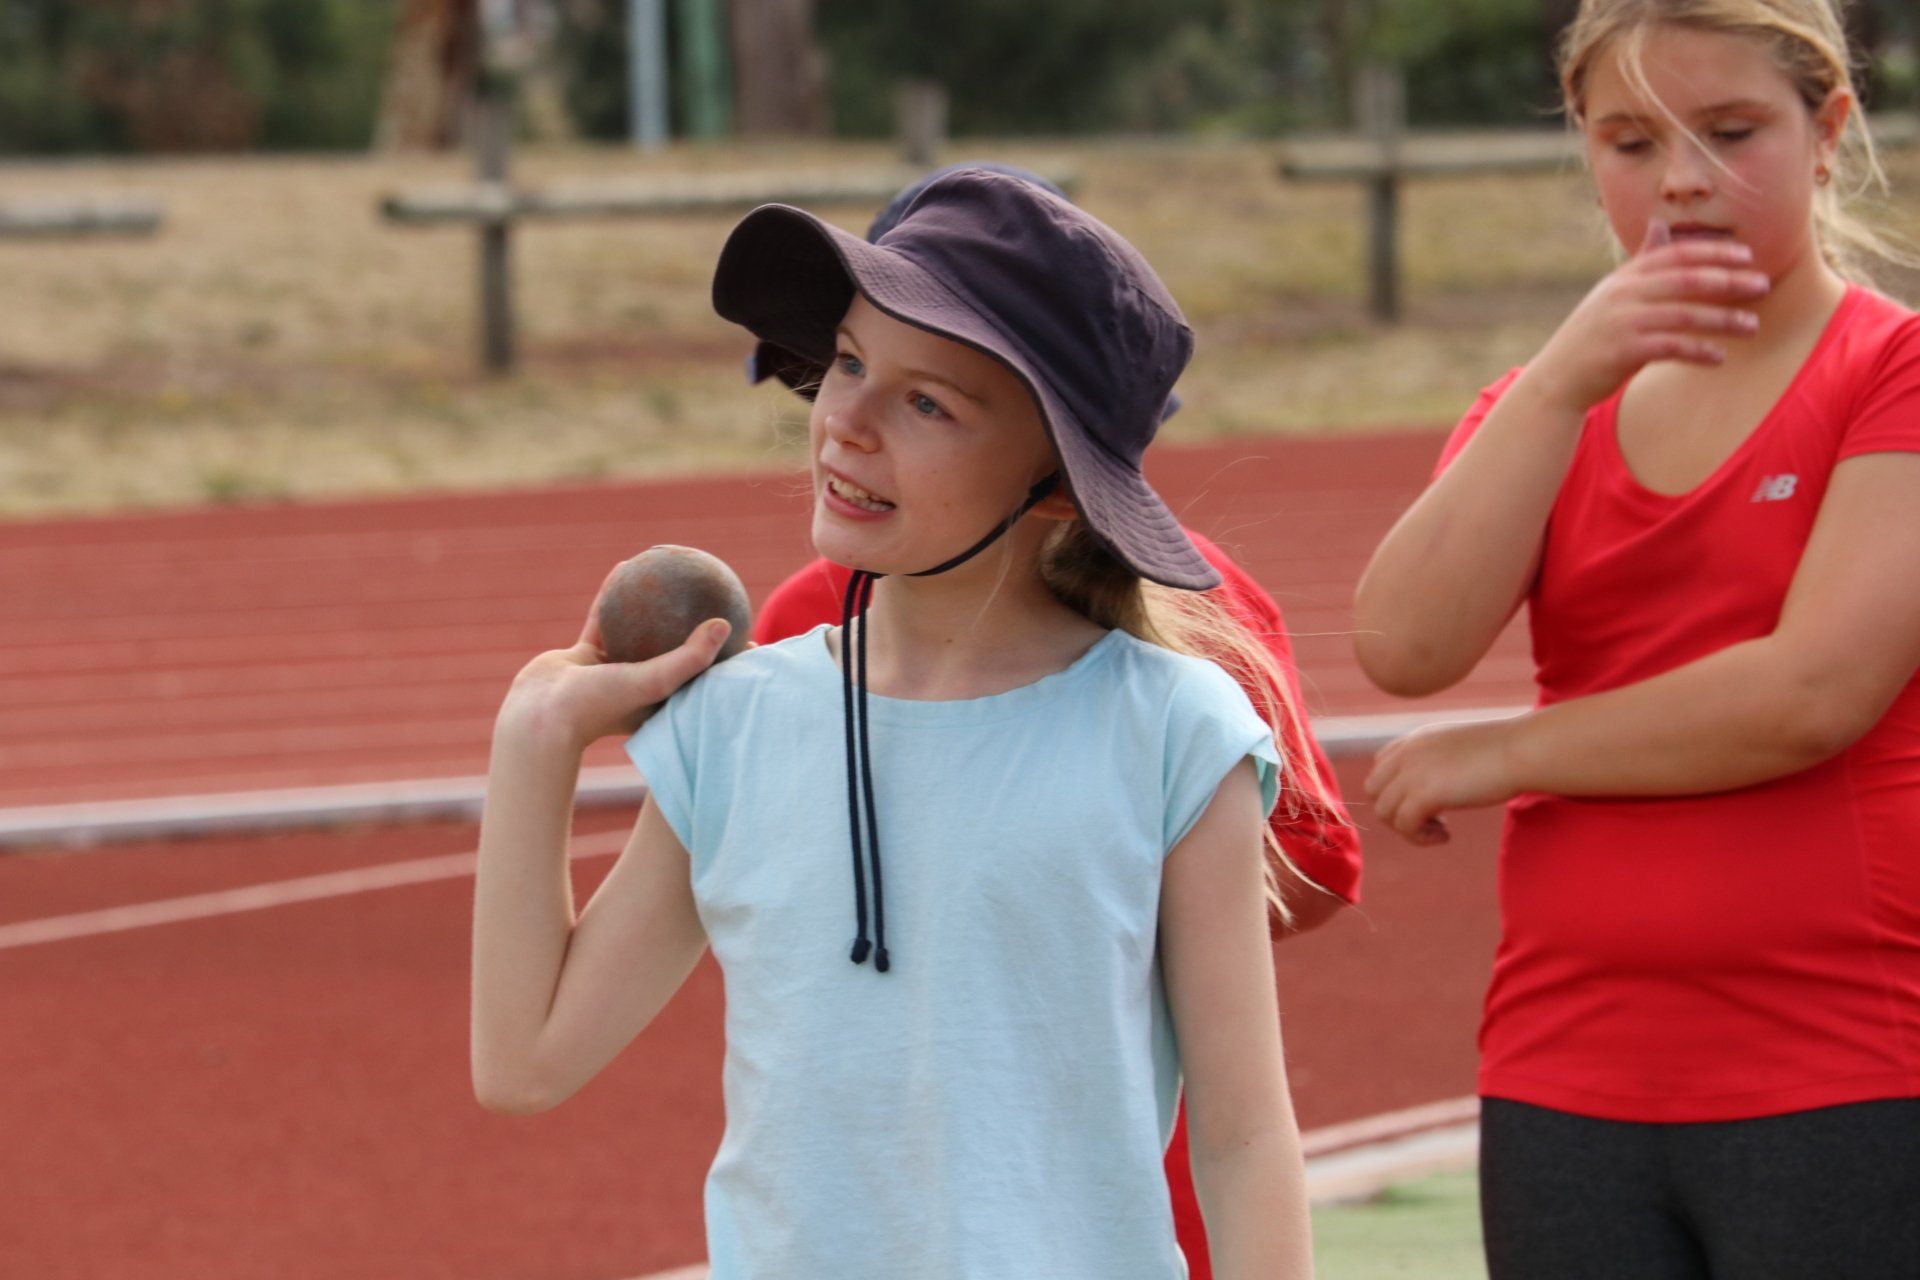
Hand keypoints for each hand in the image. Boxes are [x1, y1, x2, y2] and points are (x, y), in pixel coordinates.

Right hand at [498, 565, 733, 752]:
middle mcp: (639, 689)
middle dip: (696, 630)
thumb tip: (726, 625)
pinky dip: (613, 595)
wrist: (538, 717)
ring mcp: (611, 673)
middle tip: (716, 599)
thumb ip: (689, 656)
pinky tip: (626, 566)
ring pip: (639, 631)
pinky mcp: (585, 657)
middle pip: (676, 654)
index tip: (752, 638)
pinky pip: (605, 617)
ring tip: (672, 574)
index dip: (729, 662)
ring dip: (654, 605)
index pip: (705, 680)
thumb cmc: (600, 706)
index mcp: (662, 705)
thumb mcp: (654, 681)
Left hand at [1364, 718, 1522, 846]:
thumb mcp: (1461, 749)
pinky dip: (1420, 838)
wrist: (1523, 750)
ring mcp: (1413, 772)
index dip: (1396, 790)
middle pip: (1374, 790)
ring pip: (1384, 811)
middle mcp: (1408, 752)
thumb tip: (1436, 787)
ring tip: (1440, 829)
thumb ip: (1440, 762)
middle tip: (1431, 819)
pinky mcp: (1425, 793)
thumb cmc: (1506, 752)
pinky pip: (1404, 825)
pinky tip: (1446, 836)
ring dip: (1408, 828)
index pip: (1380, 766)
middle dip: (1396, 811)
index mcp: (1416, 740)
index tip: (1425, 801)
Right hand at [1527, 219, 1770, 413]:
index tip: (1746, 255)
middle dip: (1727, 281)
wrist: (1558, 378)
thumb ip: (1642, 263)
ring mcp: (1622, 322)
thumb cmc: (1593, 336)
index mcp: (1625, 278)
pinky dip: (1698, 351)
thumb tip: (1659, 225)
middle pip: (1685, 280)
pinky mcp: (1623, 351)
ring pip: (1684, 314)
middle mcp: (1623, 294)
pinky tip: (1718, 357)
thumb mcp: (1614, 293)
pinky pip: (1671, 347)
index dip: (1713, 252)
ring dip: (1722, 320)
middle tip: (1762, 284)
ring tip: (1752, 325)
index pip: (1675, 255)